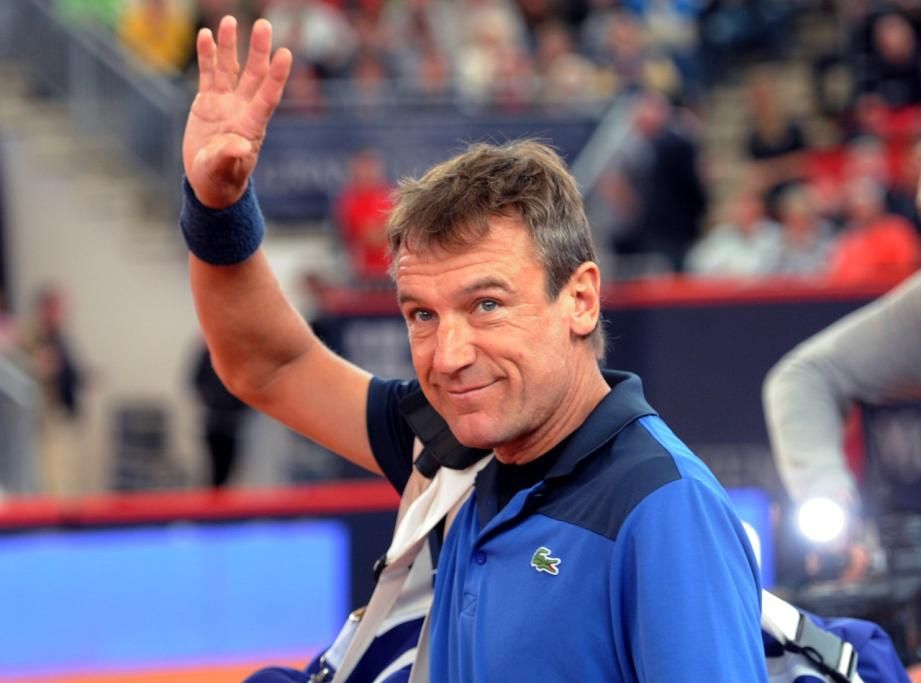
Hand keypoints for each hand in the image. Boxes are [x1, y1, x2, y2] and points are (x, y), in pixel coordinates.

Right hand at [183, 16, 291, 208]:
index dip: (276, 76)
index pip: (268, 96)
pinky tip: (207, 35)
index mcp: (252, 126)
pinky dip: (208, 56)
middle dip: (259, 50)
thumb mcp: (223, 171)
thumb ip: (230, 157)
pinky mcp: (207, 102)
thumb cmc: (221, 179)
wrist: (208, 179)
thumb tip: (241, 146)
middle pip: (254, 75)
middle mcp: (242, 109)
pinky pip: (209, 74)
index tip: (285, 54)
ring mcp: (225, 103)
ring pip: (230, 69)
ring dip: (230, 46)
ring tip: (230, 21)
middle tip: (264, 24)